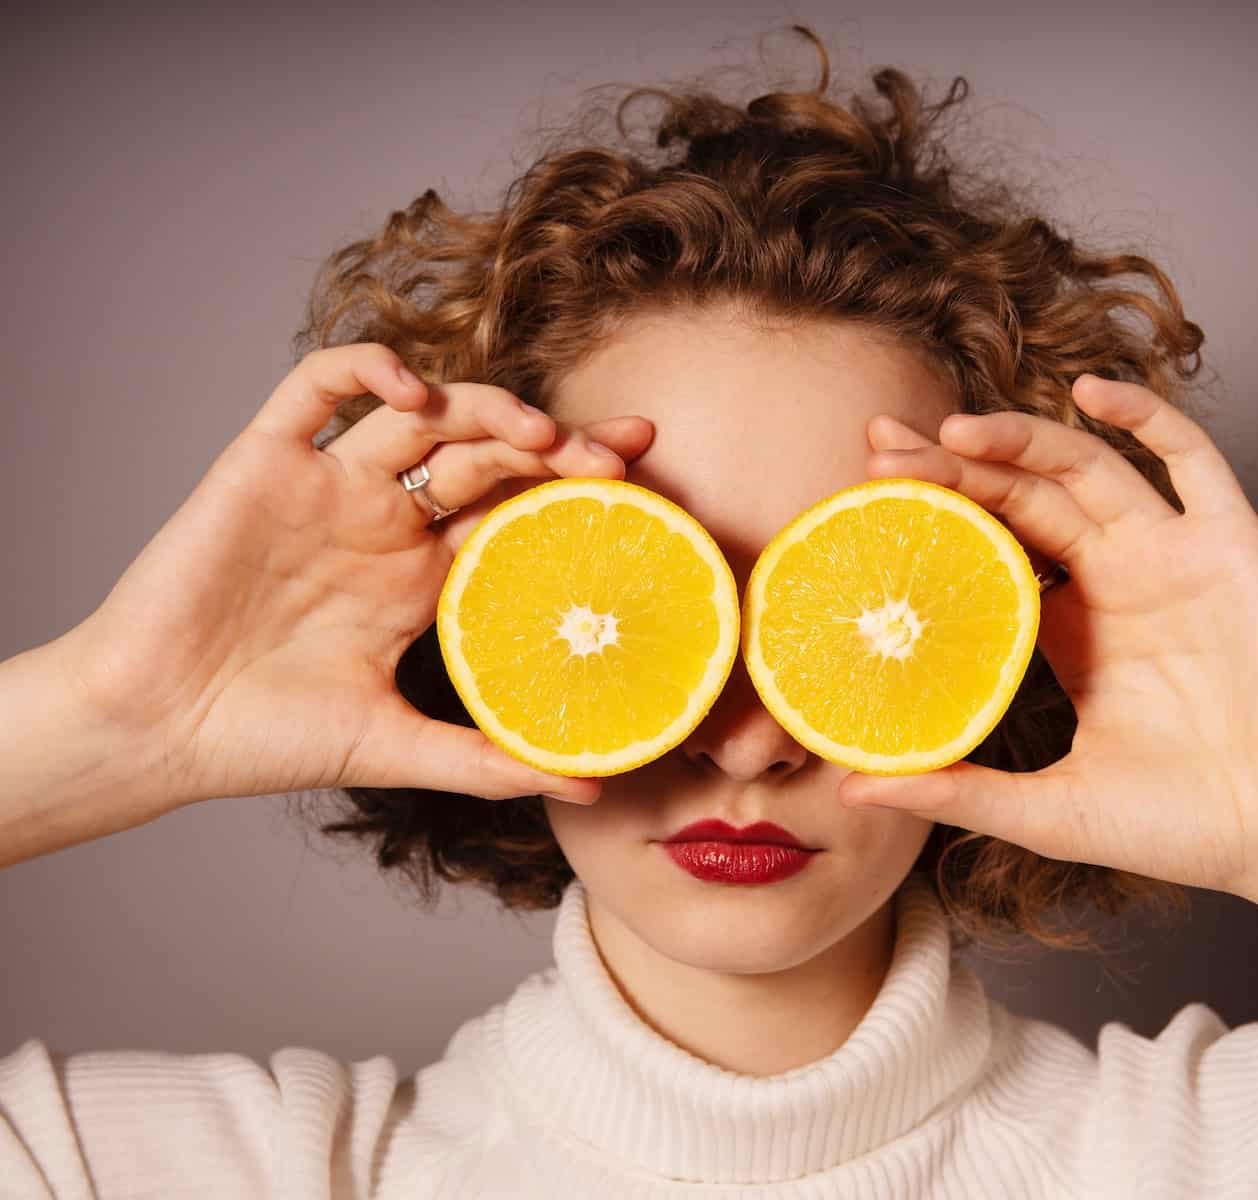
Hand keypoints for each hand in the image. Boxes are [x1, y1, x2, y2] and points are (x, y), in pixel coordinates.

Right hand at [58, 343, 653, 815]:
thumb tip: (592, 784)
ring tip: (540, 436)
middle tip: (617, 459)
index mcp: (421, 575)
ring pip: (421, 412)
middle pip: (488, 452)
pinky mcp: (265, 462)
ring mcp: (329, 486)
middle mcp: (385, 520)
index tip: (646, 481)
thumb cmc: (266, 740)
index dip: (578, 487)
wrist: (157, 731)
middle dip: (557, 444)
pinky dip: (366, 368)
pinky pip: (315, 387)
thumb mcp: (399, 748)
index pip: (518, 509)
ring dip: (485, 408)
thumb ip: (491, 760)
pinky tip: (414, 389)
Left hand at [839, 375, 1257, 902]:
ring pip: (1086, 468)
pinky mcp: (1231, 547)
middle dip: (953, 466)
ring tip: (955, 431)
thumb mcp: (1045, 809)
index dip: (931, 513)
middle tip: (883, 448)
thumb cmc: (1179, 826)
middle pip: (1021, 496)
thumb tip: (852, 789)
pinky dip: (1147, 418)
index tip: (867, 490)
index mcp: (1067, 629)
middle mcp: (1113, 580)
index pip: (985, 546)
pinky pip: (1194, 461)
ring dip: (1023, 439)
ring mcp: (1170, 556)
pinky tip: (1093, 394)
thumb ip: (955, 788)